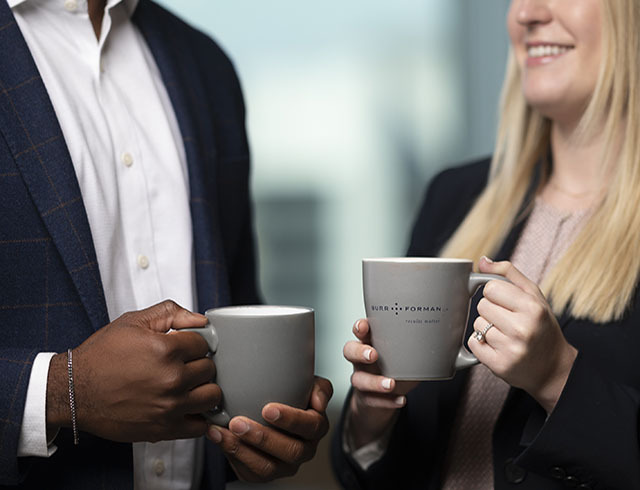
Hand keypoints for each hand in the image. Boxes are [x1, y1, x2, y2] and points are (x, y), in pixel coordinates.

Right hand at [46, 300, 220, 441]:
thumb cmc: (101, 356)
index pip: (204, 344)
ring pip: (212, 396)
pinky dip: (198, 417)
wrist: (73, 391)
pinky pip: (200, 425)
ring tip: (189, 385)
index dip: (194, 343)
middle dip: (199, 364)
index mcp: (166, 349)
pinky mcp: (164, 429)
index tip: (185, 348)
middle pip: (209, 369)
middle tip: (184, 365)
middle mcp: (172, 379)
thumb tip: (199, 319)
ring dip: (203, 389)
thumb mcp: (133, 322)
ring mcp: (169, 406)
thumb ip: (171, 313)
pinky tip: (187, 407)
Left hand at [206, 376, 331, 481]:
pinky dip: (230, 455)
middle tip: (238, 422)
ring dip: (242, 449)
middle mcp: (304, 451)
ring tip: (223, 431)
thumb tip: (319, 401)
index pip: (310, 426)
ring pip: (267, 467)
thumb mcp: (307, 385)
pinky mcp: (262, 474)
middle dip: (262, 438)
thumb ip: (318, 387)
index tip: (268, 409)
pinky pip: (248, 472)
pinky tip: (217, 436)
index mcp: (316, 427)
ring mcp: (283, 466)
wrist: (268, 410)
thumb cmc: (290, 395)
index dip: (291, 419)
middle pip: (289, 451)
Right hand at [343, 319, 417, 448]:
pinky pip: (372, 400)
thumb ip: (429, 347)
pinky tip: (400, 401)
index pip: (360, 330)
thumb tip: (463, 345)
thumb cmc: (397, 370)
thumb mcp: (410, 356)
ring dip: (374, 381)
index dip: (359, 327)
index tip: (365, 325)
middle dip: (360, 351)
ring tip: (390, 383)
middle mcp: (362, 359)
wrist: (383, 400)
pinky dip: (386, 402)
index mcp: (372, 342)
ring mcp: (362, 378)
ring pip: (357, 378)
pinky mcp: (366, 398)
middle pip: (349, 350)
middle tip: (374, 355)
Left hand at [469, 257, 577, 412]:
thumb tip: (482, 261)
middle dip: (491, 311)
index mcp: (532, 308)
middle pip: (481, 306)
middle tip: (508, 321)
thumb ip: (508, 273)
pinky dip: (481, 344)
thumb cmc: (542, 327)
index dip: (496, 294)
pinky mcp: (499, 365)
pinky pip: (473, 343)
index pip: (491, 288)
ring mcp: (511, 349)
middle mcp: (522, 329)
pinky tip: (497, 347)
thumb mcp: (534, 296)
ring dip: (486, 329)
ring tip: (505, 335)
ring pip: (476, 325)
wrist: (554, 368)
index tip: (507, 303)